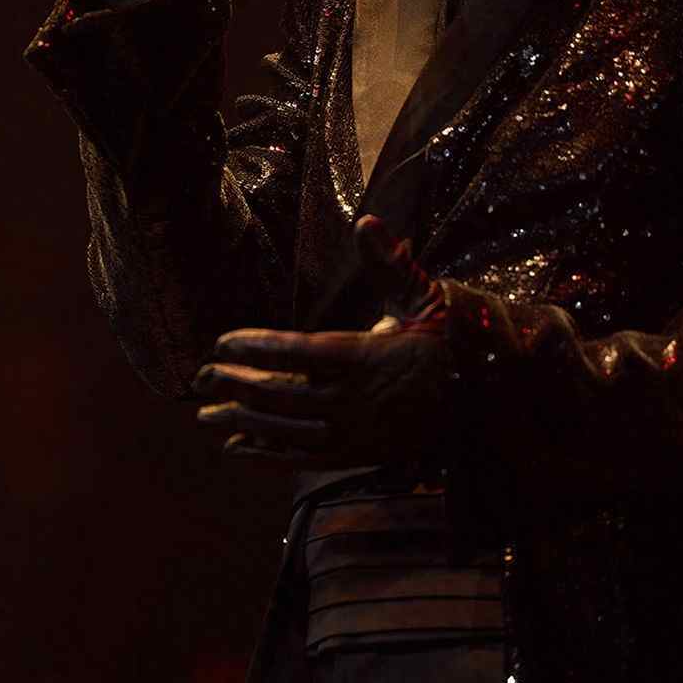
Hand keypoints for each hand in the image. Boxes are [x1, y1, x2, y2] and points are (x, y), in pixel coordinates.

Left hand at [192, 217, 454, 468]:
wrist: (484, 397)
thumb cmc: (447, 338)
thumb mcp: (423, 295)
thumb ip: (389, 263)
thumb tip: (366, 222)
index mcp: (369, 356)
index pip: (299, 352)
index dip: (256, 347)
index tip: (222, 343)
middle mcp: (358, 400)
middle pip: (284, 394)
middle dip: (236, 386)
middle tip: (199, 377)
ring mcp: (358, 433)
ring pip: (288, 431)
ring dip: (242, 423)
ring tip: (205, 414)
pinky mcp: (360, 455)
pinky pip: (304, 460)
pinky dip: (268, 457)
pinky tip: (236, 448)